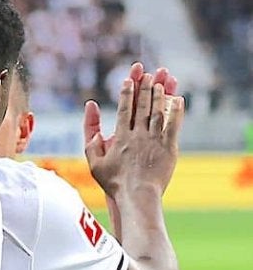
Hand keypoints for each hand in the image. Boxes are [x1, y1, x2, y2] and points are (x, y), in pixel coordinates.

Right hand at [84, 68, 184, 195]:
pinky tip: (178, 99)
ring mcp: (155, 141)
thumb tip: (90, 107)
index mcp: (120, 137)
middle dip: (145, 87)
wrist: (137, 196)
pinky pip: (174, 126)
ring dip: (160, 94)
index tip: (129, 80)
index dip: (127, 92)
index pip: (124, 108)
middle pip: (142, 106)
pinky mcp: (169, 148)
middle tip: (148, 73)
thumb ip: (91, 133)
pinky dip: (176, 111)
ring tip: (162, 80)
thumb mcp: (93, 159)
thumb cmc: (113, 181)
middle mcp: (138, 135)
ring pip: (158, 112)